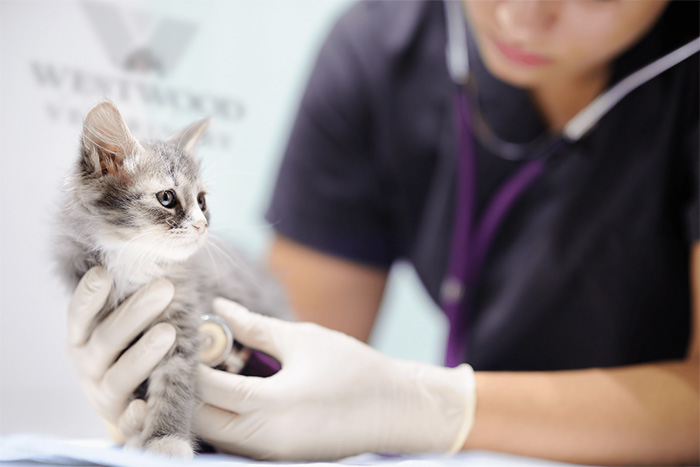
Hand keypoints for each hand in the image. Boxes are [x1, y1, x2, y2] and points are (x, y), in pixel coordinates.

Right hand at [66, 266, 175, 441]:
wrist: (134, 397)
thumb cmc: (132, 345)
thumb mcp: (126, 322)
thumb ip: (132, 297)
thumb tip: (160, 258)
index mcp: (82, 338)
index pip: (79, 314)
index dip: (89, 295)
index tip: (104, 273)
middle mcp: (88, 365)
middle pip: (107, 338)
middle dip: (136, 313)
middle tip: (165, 287)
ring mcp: (104, 394)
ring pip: (120, 376)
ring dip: (143, 354)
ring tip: (168, 332)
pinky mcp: (123, 420)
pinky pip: (127, 421)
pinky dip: (133, 416)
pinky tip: (144, 406)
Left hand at [194, 298, 475, 460]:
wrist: (397, 410)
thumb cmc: (355, 370)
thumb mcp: (303, 340)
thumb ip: (254, 327)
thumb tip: (220, 308)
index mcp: (271, 406)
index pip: (206, 389)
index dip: (190, 361)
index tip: (186, 337)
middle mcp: (265, 439)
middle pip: (200, 421)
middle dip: (190, 389)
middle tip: (194, 356)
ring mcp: (271, 454)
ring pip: (215, 435)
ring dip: (206, 406)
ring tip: (214, 370)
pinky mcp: (279, 458)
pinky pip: (236, 441)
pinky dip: (226, 418)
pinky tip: (234, 391)